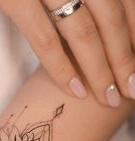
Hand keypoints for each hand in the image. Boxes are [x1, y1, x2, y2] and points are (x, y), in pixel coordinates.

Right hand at [0, 0, 134, 106]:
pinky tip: (76, 91)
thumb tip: (97, 27)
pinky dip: (61, 68)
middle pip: (110, 21)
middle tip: (132, 90)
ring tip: (109, 99)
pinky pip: (45, 40)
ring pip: (83, 33)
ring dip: (100, 71)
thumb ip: (79, 1)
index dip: (134, 37)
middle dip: (124, 60)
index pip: (125, 4)